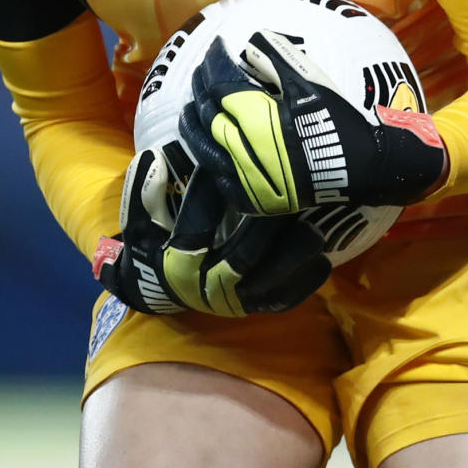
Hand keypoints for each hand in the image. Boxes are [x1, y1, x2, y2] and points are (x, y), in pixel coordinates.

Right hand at [93, 146, 330, 316]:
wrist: (162, 287)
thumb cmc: (156, 241)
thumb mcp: (144, 216)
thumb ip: (148, 190)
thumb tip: (155, 160)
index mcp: (178, 263)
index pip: (196, 231)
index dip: (212, 200)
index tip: (232, 171)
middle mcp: (205, 288)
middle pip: (240, 259)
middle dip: (266, 229)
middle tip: (291, 198)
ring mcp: (232, 301)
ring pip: (267, 284)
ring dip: (292, 258)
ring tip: (315, 229)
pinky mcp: (253, 307)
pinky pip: (282, 301)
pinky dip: (303, 284)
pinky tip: (323, 261)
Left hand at [180, 30, 446, 214]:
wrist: (361, 169)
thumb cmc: (336, 120)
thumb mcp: (310, 84)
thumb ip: (276, 60)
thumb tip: (250, 40)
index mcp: (257, 120)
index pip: (220, 85)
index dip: (214, 63)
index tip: (216, 47)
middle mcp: (245, 151)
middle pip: (207, 114)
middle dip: (201, 87)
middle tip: (202, 70)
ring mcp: (246, 179)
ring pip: (204, 149)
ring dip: (194, 124)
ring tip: (191, 107)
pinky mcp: (253, 199)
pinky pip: (219, 179)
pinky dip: (209, 158)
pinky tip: (207, 146)